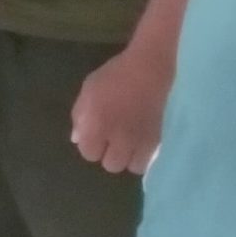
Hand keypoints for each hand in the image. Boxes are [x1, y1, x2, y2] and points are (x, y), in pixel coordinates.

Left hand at [70, 44, 171, 173]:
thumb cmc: (115, 75)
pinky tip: (141, 142)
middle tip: (113, 140)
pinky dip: (143, 156)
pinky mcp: (158, 140)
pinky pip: (149, 160)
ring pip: (132, 167)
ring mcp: (140, 141)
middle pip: (111, 165)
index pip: (88, 153)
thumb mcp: (88, 90)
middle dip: (109, 154)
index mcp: (97, 124)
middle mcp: (118, 138)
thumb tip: (77, 139)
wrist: (150, 69)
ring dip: (128, 158)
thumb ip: (79, 116)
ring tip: (129, 144)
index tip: (96, 135)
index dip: (91, 145)